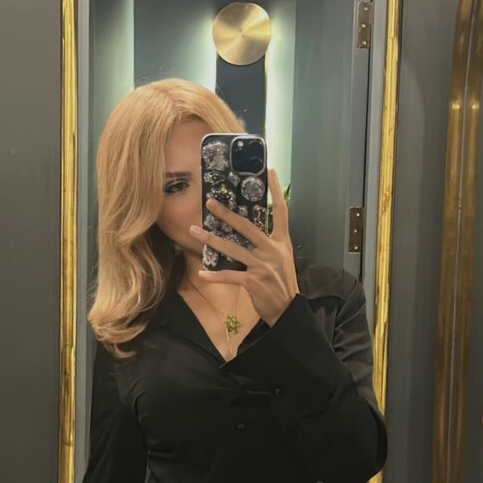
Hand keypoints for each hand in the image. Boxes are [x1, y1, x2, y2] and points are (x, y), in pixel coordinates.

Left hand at [190, 168, 298, 326]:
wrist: (287, 309)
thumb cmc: (281, 281)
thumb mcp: (281, 258)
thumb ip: (267, 243)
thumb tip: (248, 229)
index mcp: (281, 242)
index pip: (281, 212)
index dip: (276, 192)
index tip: (270, 172)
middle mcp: (272, 250)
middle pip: (247, 227)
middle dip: (227, 214)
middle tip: (209, 202)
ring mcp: (262, 266)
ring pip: (233, 249)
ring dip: (211, 240)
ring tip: (194, 231)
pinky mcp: (253, 282)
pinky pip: (230, 276)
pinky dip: (215, 276)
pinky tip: (202, 273)